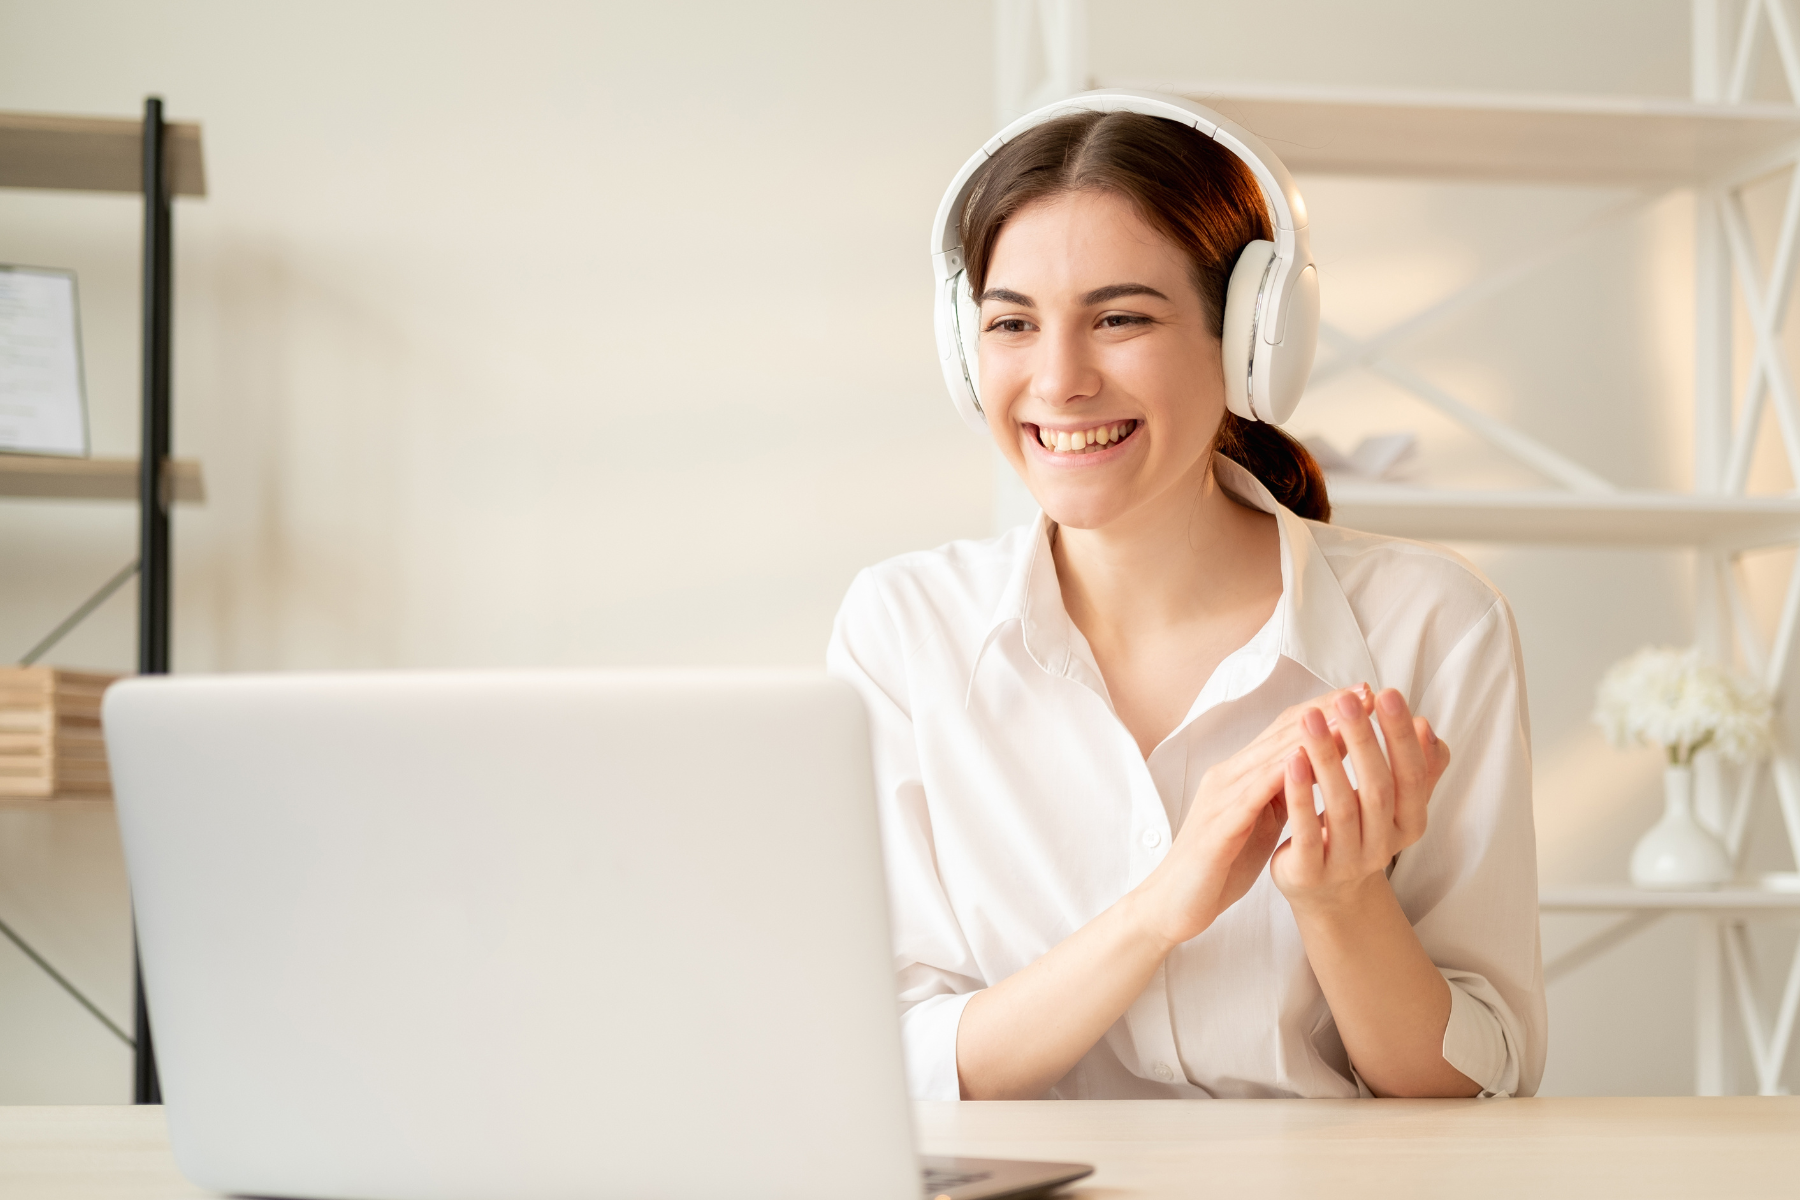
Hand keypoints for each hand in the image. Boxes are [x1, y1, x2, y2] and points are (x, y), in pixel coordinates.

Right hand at [1126, 686, 1376, 950]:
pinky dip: (1279, 775)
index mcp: (1240, 774)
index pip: (1286, 730)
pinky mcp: (1217, 827)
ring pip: (1270, 757)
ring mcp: (1220, 799)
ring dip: (1311, 735)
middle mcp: (1228, 776)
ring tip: (1349, 719)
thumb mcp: (1260, 821)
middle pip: (1281, 733)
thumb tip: (1317, 771)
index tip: (1365, 697)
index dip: (1324, 710)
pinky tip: (1305, 763)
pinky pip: (1251, 796)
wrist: (1172, 904)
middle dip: (1326, 711)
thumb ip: (1280, 793)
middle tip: (1366, 693)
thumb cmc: (1221, 864)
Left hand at [1270, 687, 1451, 912]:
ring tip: (1310, 719)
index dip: (1400, 736)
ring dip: (1327, 759)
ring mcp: (1348, 863)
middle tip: (1348, 700)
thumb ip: (1415, 767)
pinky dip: (1300, 795)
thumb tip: (1427, 726)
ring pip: (1342, 807)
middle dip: (1364, 741)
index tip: (1386, 694)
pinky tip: (1291, 760)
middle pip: (1379, 789)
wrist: (1327, 893)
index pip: (1412, 774)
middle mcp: (1384, 845)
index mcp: (1409, 823)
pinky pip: (1307, 832)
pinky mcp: (1312, 873)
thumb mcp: (1393, 803)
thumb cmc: (1359, 831)